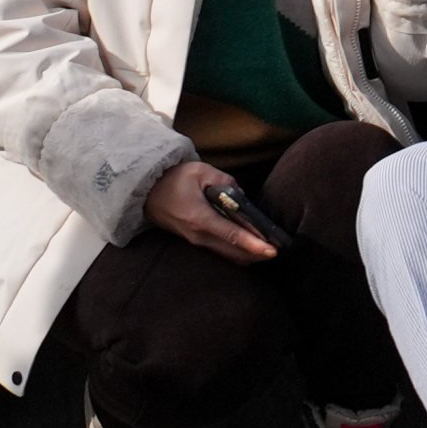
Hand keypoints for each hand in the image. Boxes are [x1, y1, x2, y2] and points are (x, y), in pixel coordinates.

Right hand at [146, 159, 279, 262]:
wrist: (146, 192)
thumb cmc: (173, 179)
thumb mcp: (200, 171)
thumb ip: (225, 181)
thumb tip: (242, 195)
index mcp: (201, 218)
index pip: (233, 235)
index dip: (254, 244)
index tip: (273, 250)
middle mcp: (199, 235)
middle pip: (234, 252)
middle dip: (257, 253)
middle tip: (279, 249)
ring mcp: (196, 241)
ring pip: (228, 255)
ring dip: (248, 254)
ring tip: (269, 248)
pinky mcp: (195, 242)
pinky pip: (220, 252)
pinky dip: (237, 251)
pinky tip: (250, 246)